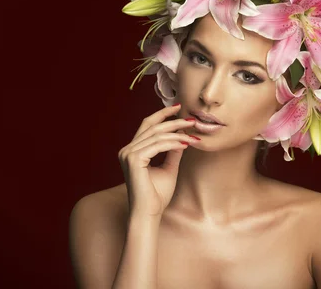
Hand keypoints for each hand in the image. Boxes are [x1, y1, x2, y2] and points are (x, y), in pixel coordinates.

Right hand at [118, 103, 199, 217]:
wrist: (149, 213)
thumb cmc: (157, 196)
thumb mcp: (169, 168)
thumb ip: (173, 152)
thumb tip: (183, 137)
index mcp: (131, 151)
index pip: (147, 126)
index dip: (162, 115)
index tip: (177, 107)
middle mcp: (127, 150)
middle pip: (152, 126)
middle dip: (173, 120)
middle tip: (191, 119)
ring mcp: (128, 154)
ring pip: (157, 135)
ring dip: (178, 133)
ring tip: (193, 135)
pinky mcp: (134, 159)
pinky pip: (158, 145)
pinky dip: (173, 143)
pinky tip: (186, 144)